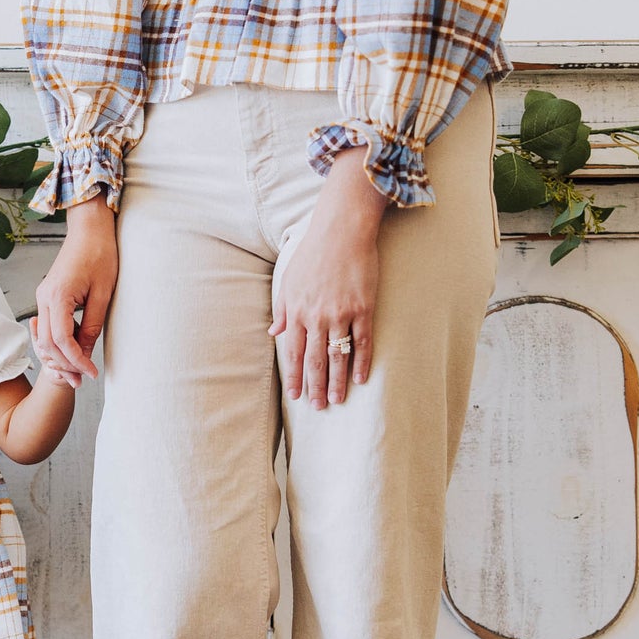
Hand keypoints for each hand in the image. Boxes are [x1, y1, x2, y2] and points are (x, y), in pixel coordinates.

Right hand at [32, 193, 118, 386]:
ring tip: (80, 368)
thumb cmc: (100, 255)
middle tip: (84, 378)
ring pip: (45, 337)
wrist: (90, 230)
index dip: (76, 360)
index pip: (61, 340)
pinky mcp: (48, 295)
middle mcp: (44, 297)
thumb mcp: (103, 294)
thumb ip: (91, 325)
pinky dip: (59, 342)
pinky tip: (76, 348)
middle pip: (47, 343)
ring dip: (60, 355)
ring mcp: (43, 296)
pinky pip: (48, 326)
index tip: (91, 373)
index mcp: (57, 296)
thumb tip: (85, 352)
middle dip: (65, 364)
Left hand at [271, 151, 387, 408]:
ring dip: (338, 381)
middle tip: (319, 408)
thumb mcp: (288, 280)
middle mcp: (317, 316)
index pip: (292, 352)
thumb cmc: (312, 253)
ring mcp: (341, 313)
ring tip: (338, 400)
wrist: (341, 230)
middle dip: (316, 386)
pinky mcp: (364, 307)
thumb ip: (282, 309)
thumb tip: (274, 332)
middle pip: (315, 360)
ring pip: (338, 356)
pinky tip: (362, 378)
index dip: (294, 376)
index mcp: (296, 311)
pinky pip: (363, 341)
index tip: (296, 396)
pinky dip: (362, 362)